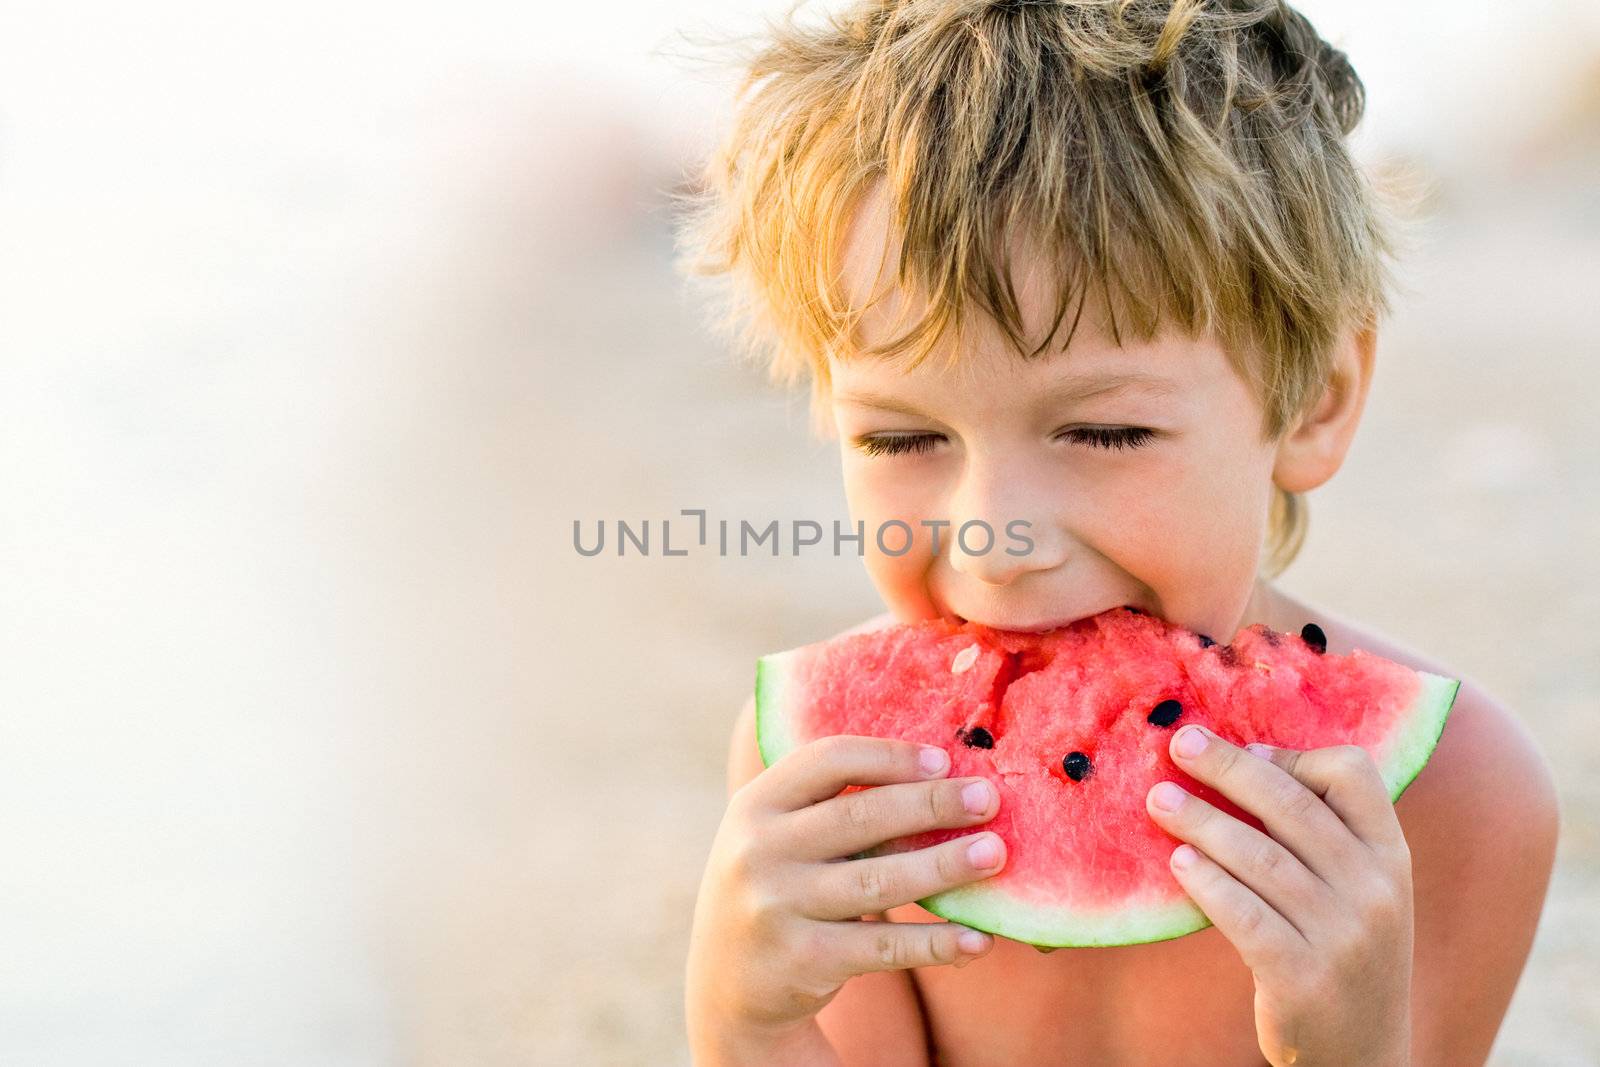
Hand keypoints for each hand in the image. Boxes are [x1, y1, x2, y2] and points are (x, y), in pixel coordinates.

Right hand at [686, 735, 1005, 1063]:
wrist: (728, 981)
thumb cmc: (780, 885)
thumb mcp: (780, 836)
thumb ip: (833, 806)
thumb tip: (940, 776)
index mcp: (757, 804)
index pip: (828, 761)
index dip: (889, 757)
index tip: (943, 761)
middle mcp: (759, 851)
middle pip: (860, 816)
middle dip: (931, 804)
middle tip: (989, 800)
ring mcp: (777, 907)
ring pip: (879, 881)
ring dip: (944, 866)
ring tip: (995, 854)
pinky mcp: (802, 961)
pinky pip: (883, 948)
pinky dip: (936, 943)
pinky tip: (979, 940)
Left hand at [1145, 725, 1413, 1066]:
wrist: (1363, 1052)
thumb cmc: (1341, 949)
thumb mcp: (1357, 889)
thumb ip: (1320, 834)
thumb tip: (1247, 759)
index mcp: (1390, 856)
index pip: (1354, 775)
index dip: (1295, 755)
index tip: (1249, 750)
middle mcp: (1374, 890)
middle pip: (1292, 806)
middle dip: (1229, 768)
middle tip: (1179, 744)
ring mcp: (1342, 937)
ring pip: (1260, 857)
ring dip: (1202, 821)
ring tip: (1159, 800)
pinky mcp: (1303, 978)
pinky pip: (1245, 916)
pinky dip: (1207, 883)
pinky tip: (1178, 862)